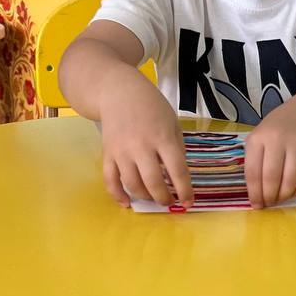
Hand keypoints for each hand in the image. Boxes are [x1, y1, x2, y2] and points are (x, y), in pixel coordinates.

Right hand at [100, 74, 193, 207]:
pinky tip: (127, 203)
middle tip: (170, 201)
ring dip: (145, 197)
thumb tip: (177, 176)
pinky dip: (118, 195)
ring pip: (132, 184)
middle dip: (164, 198)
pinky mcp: (107, 154)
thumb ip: (177, 148)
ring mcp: (122, 151)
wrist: (119, 92)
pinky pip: (110, 180)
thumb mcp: (172, 123)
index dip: (185, 190)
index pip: (177, 171)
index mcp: (163, 138)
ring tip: (154, 198)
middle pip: (154, 182)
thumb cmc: (151, 106)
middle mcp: (141, 147)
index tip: (188, 202)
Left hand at [244, 100, 295, 208]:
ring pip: (291, 180)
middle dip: (269, 197)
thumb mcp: (258, 139)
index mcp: (259, 138)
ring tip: (280, 199)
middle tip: (269, 204)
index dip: (254, 193)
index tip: (256, 205)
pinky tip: (294, 192)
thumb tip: (256, 195)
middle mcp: (278, 140)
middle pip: (272, 178)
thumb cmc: (275, 130)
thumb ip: (254, 163)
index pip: (253, 172)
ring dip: (285, 196)